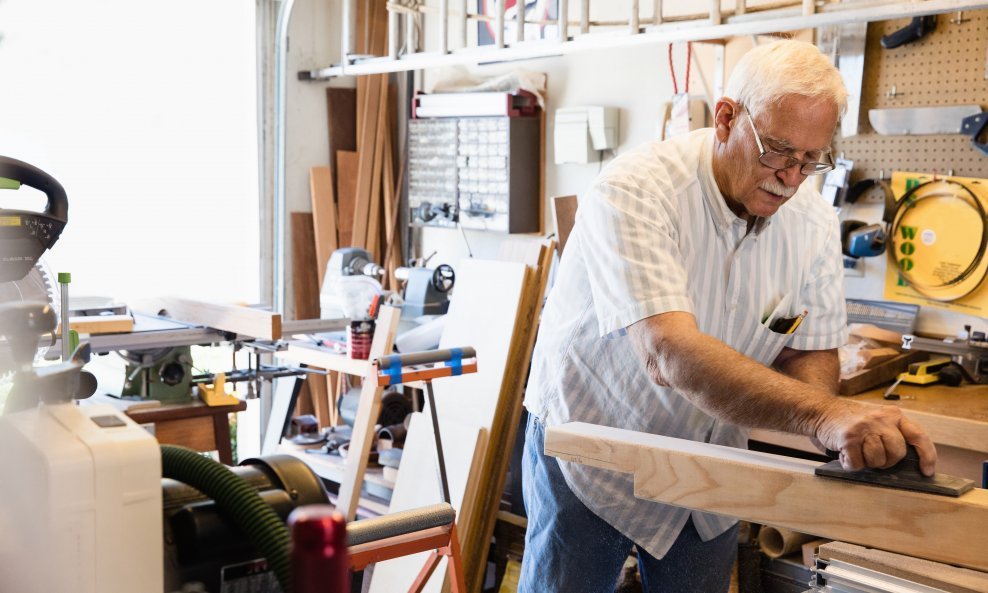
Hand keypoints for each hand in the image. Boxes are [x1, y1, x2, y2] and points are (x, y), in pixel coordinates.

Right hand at [815, 401, 936, 475]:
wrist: (820, 410)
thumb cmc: (849, 420)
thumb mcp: (876, 420)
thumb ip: (892, 434)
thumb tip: (909, 463)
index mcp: (893, 415)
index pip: (918, 436)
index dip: (926, 456)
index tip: (926, 471)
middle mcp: (880, 419)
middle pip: (897, 453)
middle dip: (886, 461)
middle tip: (872, 455)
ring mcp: (864, 427)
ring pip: (877, 460)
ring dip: (866, 462)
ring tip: (856, 451)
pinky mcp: (848, 438)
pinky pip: (857, 464)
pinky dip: (849, 463)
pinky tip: (844, 453)